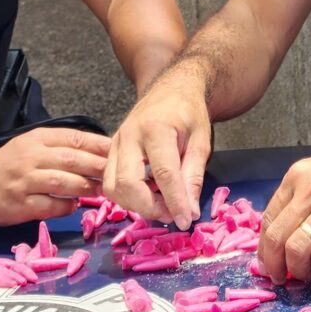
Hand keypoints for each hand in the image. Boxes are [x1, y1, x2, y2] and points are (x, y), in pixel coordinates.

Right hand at [0, 126, 109, 225]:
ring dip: (86, 188)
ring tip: (101, 192)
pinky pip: (50, 206)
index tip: (119, 152)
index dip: (100, 145)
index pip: (75, 137)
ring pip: (64, 182)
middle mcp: (30, 157)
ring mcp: (24, 181)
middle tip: (118, 175)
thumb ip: (60, 148)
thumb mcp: (31, 146)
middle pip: (73, 159)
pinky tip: (74, 206)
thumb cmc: (7, 164)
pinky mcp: (19, 205)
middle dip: (99, 167)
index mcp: (37, 139)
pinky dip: (66, 207)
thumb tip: (100, 154)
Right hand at [104, 62, 212, 228]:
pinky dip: (128, 196)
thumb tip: (189, 212)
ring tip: (162, 204)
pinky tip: (148, 194)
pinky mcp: (110, 151)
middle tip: (173, 214)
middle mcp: (129, 135)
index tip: (185, 221)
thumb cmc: (189, 113)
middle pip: (127, 183)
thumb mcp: (201, 142)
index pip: (163, 173)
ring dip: (136, 205)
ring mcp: (115, 143)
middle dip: (149, 207)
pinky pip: (110, 182)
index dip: (175, 202)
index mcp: (156, 128)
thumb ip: (193, 177)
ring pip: (113, 187)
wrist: (171, 90)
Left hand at [259, 122, 310, 281]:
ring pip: (296, 251)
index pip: (268, 218)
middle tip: (281, 277)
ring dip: (297, 271)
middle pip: (276, 238)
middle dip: (274, 265)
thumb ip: (304, 194)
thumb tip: (288, 229)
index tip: (270, 260)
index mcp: (299, 176)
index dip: (265, 246)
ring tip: (306, 274)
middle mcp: (310, 191)